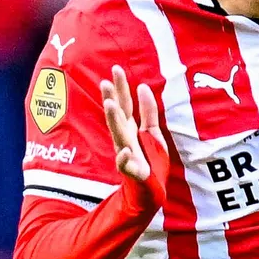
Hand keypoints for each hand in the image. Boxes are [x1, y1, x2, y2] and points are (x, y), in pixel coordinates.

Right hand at [100, 65, 167, 192]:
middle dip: (112, 99)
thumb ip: (148, 111)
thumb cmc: (149, 160)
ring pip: (119, 135)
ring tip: (110, 105)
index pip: (124, 104)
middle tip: (105, 82)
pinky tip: (124, 152)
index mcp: (130, 129)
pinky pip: (126, 166)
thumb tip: (143, 86)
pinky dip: (123, 159)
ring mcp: (127, 155)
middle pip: (118, 116)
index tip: (115, 68)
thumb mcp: (152, 131)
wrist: (151, 191)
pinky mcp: (132, 172)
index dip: (120, 87)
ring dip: (114, 120)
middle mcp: (125, 139)